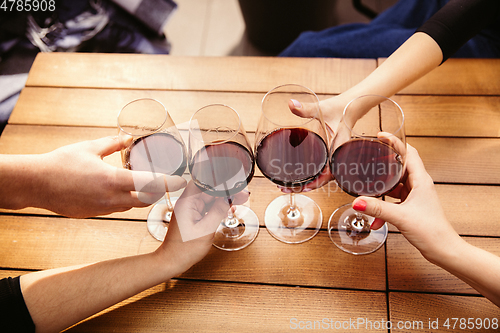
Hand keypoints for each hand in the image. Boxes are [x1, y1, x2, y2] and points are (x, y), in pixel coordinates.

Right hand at [34, 136, 185, 217]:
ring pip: (131, 206)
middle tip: (165, 183)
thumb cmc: (61, 163)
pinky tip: (119, 192)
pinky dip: (123, 201)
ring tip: (144, 186)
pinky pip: (115, 209)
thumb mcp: (90, 148)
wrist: (35, 184)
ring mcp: (102, 210)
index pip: (150, 184)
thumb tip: (128, 137)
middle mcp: (111, 199)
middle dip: (158, 193)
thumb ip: (113, 143)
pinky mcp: (93, 215)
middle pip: (146, 200)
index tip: (181, 181)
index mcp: (113, 180)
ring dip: (140, 197)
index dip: (169, 184)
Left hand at [156, 181, 248, 273]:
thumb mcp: (206, 230)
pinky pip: (207, 207)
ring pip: (209, 199)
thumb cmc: (184, 249)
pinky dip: (217, 208)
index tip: (234, 185)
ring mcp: (189, 209)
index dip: (220, 182)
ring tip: (238, 202)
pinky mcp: (192, 216)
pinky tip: (228, 210)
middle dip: (225, 192)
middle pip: (208, 190)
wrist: (172, 261)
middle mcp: (187, 203)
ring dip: (223, 200)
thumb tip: (229, 198)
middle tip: (242, 195)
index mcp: (187, 202)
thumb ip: (218, 211)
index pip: (203, 182)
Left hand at [280, 97, 346, 192]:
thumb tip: (291, 104)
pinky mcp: (329, 156)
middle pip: (323, 179)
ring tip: (288, 187)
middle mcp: (337, 157)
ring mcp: (333, 158)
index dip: (317, 182)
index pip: (330, 172)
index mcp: (338, 149)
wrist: (349, 108)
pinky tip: (299, 179)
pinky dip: (311, 176)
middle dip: (306, 186)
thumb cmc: (338, 109)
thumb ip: (306, 108)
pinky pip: (322, 171)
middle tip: (286, 189)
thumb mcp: (321, 109)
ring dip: (307, 184)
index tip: (304, 187)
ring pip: (322, 177)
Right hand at [351, 144, 461, 262]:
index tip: (380, 136)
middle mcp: (419, 185)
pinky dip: (383, 207)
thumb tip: (357, 201)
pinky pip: (393, 201)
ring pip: (394, 185)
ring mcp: (415, 196)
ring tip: (367, 190)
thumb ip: (377, 208)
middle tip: (368, 159)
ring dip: (381, 189)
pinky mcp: (411, 207)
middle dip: (383, 163)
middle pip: (399, 166)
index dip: (395, 141)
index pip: (409, 152)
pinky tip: (375, 220)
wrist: (444, 250)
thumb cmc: (432, 231)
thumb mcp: (401, 217)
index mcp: (421, 180)